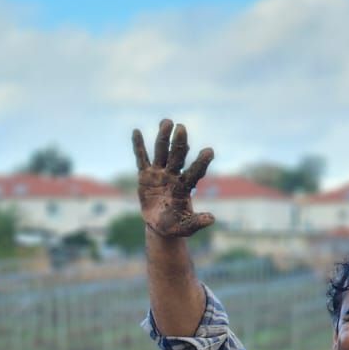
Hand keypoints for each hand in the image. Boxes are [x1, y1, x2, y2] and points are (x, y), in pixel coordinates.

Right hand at [132, 120, 214, 238]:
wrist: (161, 224)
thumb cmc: (175, 225)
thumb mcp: (185, 227)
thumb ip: (197, 222)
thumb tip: (211, 219)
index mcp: (185, 187)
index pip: (194, 172)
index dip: (201, 162)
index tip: (209, 151)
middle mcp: (173, 176)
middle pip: (177, 156)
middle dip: (179, 143)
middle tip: (181, 128)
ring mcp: (159, 173)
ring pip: (161, 152)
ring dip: (163, 137)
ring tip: (167, 122)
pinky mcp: (145, 175)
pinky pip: (141, 159)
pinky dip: (138, 146)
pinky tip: (136, 132)